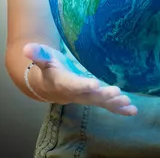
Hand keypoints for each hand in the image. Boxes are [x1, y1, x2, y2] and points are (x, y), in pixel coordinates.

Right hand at [23, 43, 137, 115]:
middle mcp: (74, 93)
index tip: (94, 84)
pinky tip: (133, 111)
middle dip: (103, 95)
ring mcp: (84, 98)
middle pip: (89, 96)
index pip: (73, 84)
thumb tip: (26, 47)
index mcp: (62, 82)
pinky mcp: (92, 98)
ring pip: (100, 102)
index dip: (82, 85)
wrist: (47, 85)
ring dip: (114, 103)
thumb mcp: (42, 58)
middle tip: (116, 92)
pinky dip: (119, 109)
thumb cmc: (47, 67)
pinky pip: (106, 105)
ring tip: (127, 102)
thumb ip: (37, 53)